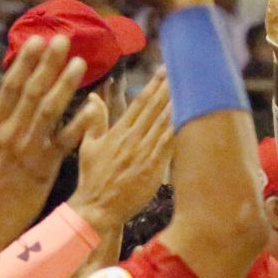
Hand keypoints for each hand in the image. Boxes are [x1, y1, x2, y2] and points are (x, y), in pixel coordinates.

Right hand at [0, 35, 103, 267]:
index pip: (11, 86)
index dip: (25, 62)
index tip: (37, 42)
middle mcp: (12, 132)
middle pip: (33, 91)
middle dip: (48, 64)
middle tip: (63, 40)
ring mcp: (30, 149)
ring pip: (51, 110)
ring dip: (66, 85)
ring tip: (80, 64)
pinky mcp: (46, 167)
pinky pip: (65, 141)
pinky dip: (79, 124)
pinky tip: (93, 107)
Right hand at [73, 70, 172, 237]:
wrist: (97, 207)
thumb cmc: (92, 179)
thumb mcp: (89, 146)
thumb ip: (94, 121)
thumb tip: (93, 98)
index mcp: (117, 132)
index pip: (139, 104)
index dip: (153, 86)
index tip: (164, 70)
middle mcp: (131, 139)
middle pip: (154, 108)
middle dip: (169, 88)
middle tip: (182, 69)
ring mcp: (142, 153)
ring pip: (163, 123)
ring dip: (176, 104)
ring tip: (189, 87)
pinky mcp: (152, 168)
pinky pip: (168, 145)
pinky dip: (178, 129)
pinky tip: (188, 117)